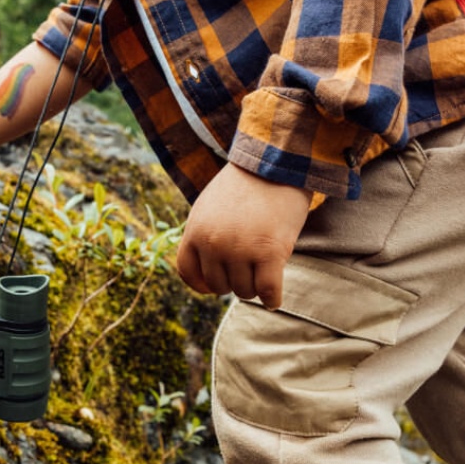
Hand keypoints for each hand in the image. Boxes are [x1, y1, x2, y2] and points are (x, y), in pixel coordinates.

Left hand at [176, 164, 311, 308]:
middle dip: (234, 281)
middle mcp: (214, 244)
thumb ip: (203, 237)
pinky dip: (272, 300)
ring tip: (263, 270)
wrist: (276, 163)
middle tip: (249, 269)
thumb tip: (205, 278)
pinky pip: (268, 292)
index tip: (214, 286)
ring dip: (255, 287)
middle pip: (220, 286)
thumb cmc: (245, 186)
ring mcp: (241, 250)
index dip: (202, 284)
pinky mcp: (270, 253)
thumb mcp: (210, 207)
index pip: (188, 273)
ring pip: (244, 291)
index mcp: (196, 231)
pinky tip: (274, 300)